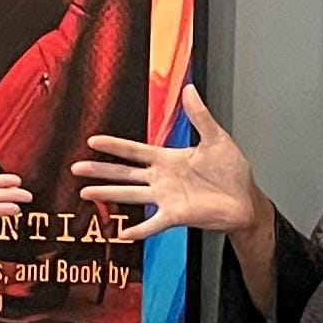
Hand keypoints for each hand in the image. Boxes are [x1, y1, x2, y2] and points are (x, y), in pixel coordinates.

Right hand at [75, 84, 262, 242]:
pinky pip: (152, 224)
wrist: (245, 200)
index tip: (93, 140)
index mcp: (168, 159)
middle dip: (100, 170)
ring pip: (130, 195)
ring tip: (85, 193)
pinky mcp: (175, 215)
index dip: (114, 145)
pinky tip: (122, 232)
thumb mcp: (216, 138)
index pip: (135, 150)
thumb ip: (200, 116)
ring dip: (108, 194)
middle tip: (77, 167)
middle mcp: (162, 179)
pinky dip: (138, 229)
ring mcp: (166, 198)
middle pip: (124, 173)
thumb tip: (190, 89)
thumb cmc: (232, 172)